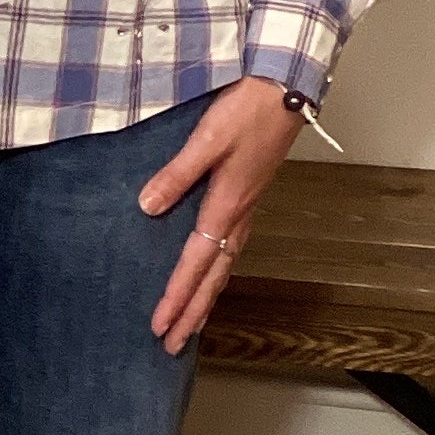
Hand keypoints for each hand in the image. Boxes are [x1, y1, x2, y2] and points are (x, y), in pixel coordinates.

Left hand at [137, 75, 306, 354]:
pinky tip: (212, 273)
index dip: (177, 297)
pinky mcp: (250, 196)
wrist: (286, 90)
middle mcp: (239, 216)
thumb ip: (177, 174)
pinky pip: (232, 249)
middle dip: (192, 313)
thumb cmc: (247, 111)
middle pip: (213, 278)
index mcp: (227, 206)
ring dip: (206, 298)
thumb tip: (147, 207)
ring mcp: (248, 209)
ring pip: (224, 267)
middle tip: (171, 344)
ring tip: (191, 323)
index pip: (195, 264)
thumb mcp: (207, 139)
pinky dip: (219, 272)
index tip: (160, 325)